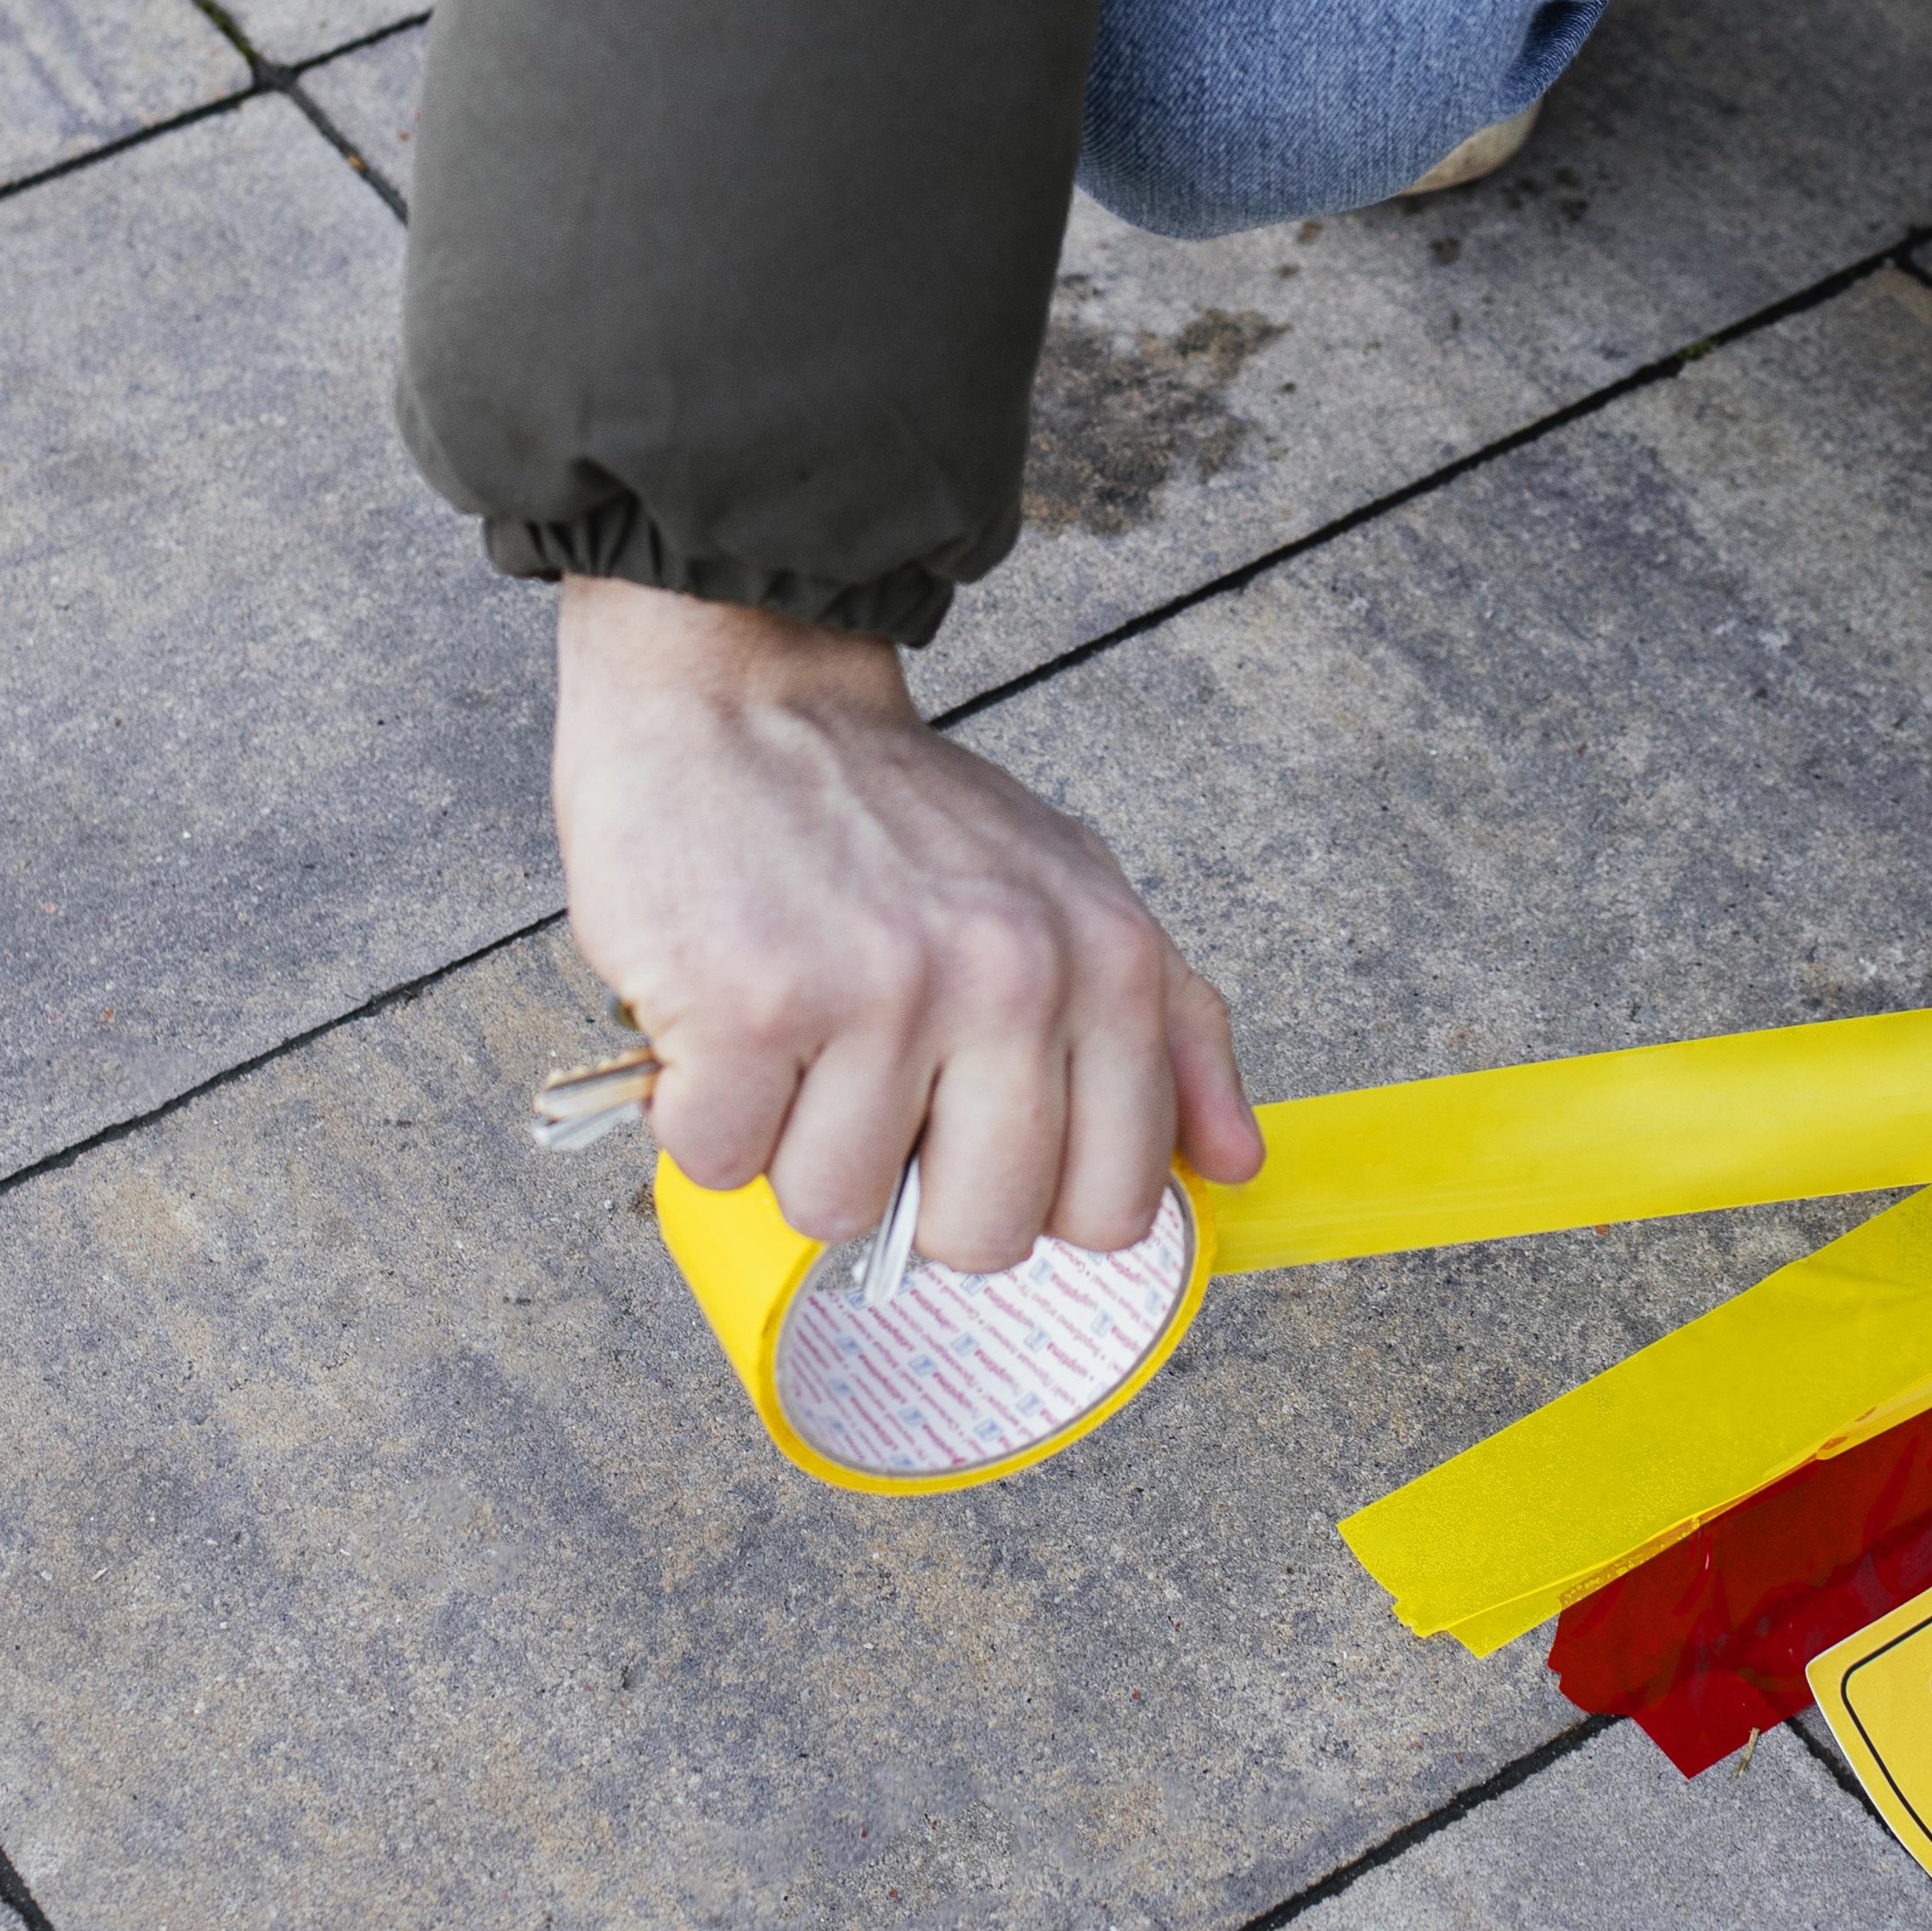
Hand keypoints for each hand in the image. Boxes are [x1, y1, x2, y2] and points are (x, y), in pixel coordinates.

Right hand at [546, 579, 1260, 1268]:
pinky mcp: (749, 1005)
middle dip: (906, 1191)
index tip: (972, 1138)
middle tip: (868, 1082)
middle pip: (981, 1237)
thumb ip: (1172, 1026)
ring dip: (789, 1142)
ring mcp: (882, 994)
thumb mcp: (1072, 889)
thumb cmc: (894, 809)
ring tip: (792, 1029)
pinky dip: (698, 1109)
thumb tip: (1234, 1159)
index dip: (1027, 1200)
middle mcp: (1014, 979)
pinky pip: (717, 1160)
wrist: (740, 693)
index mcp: (1110, 964)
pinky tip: (718, 1016)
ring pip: (834, 1208)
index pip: (1112, 1209)